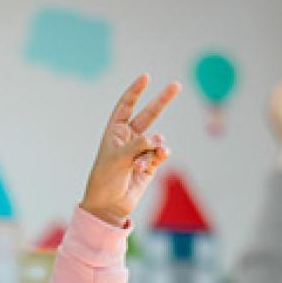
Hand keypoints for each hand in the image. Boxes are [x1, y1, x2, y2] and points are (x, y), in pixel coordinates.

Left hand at [81, 74, 180, 226]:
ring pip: (157, 139)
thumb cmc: (105, 179)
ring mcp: (141, 151)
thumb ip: (138, 144)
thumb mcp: (117, 158)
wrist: (108, 205)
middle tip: (176, 85)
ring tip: (138, 164)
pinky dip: (159, 155)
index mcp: (114, 132)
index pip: (126, 106)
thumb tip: (159, 139)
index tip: (146, 77)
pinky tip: (154, 160)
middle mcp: (129, 138)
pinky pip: (161, 152)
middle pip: (148, 114)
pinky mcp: (151, 164)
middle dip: (162, 100)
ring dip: (152, 149)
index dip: (135, 91)